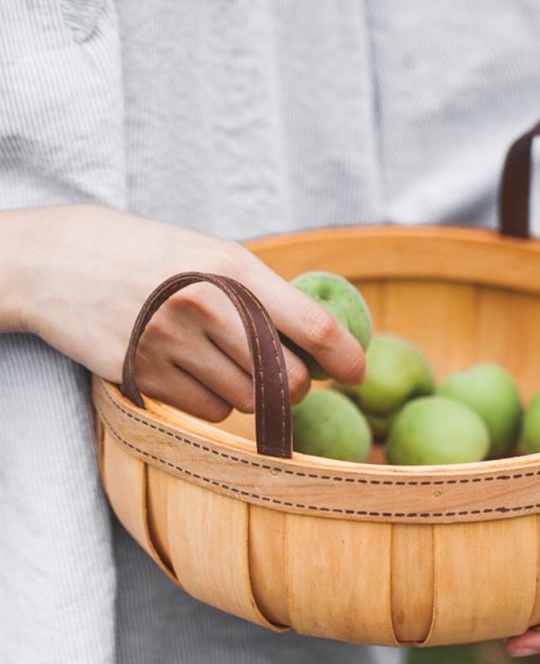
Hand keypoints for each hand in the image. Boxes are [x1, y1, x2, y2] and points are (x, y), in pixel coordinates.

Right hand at [1, 205, 365, 419]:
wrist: (59, 261)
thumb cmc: (150, 255)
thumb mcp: (211, 253)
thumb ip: (262, 292)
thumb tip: (316, 336)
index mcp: (233, 268)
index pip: (312, 324)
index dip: (346, 356)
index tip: (357, 372)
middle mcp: (207, 307)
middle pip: (287, 379)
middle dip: (298, 385)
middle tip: (290, 374)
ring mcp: (173, 344)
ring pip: (247, 400)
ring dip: (252, 392)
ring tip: (223, 359)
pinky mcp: (143, 376)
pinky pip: (207, 410)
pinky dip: (213, 400)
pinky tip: (192, 371)